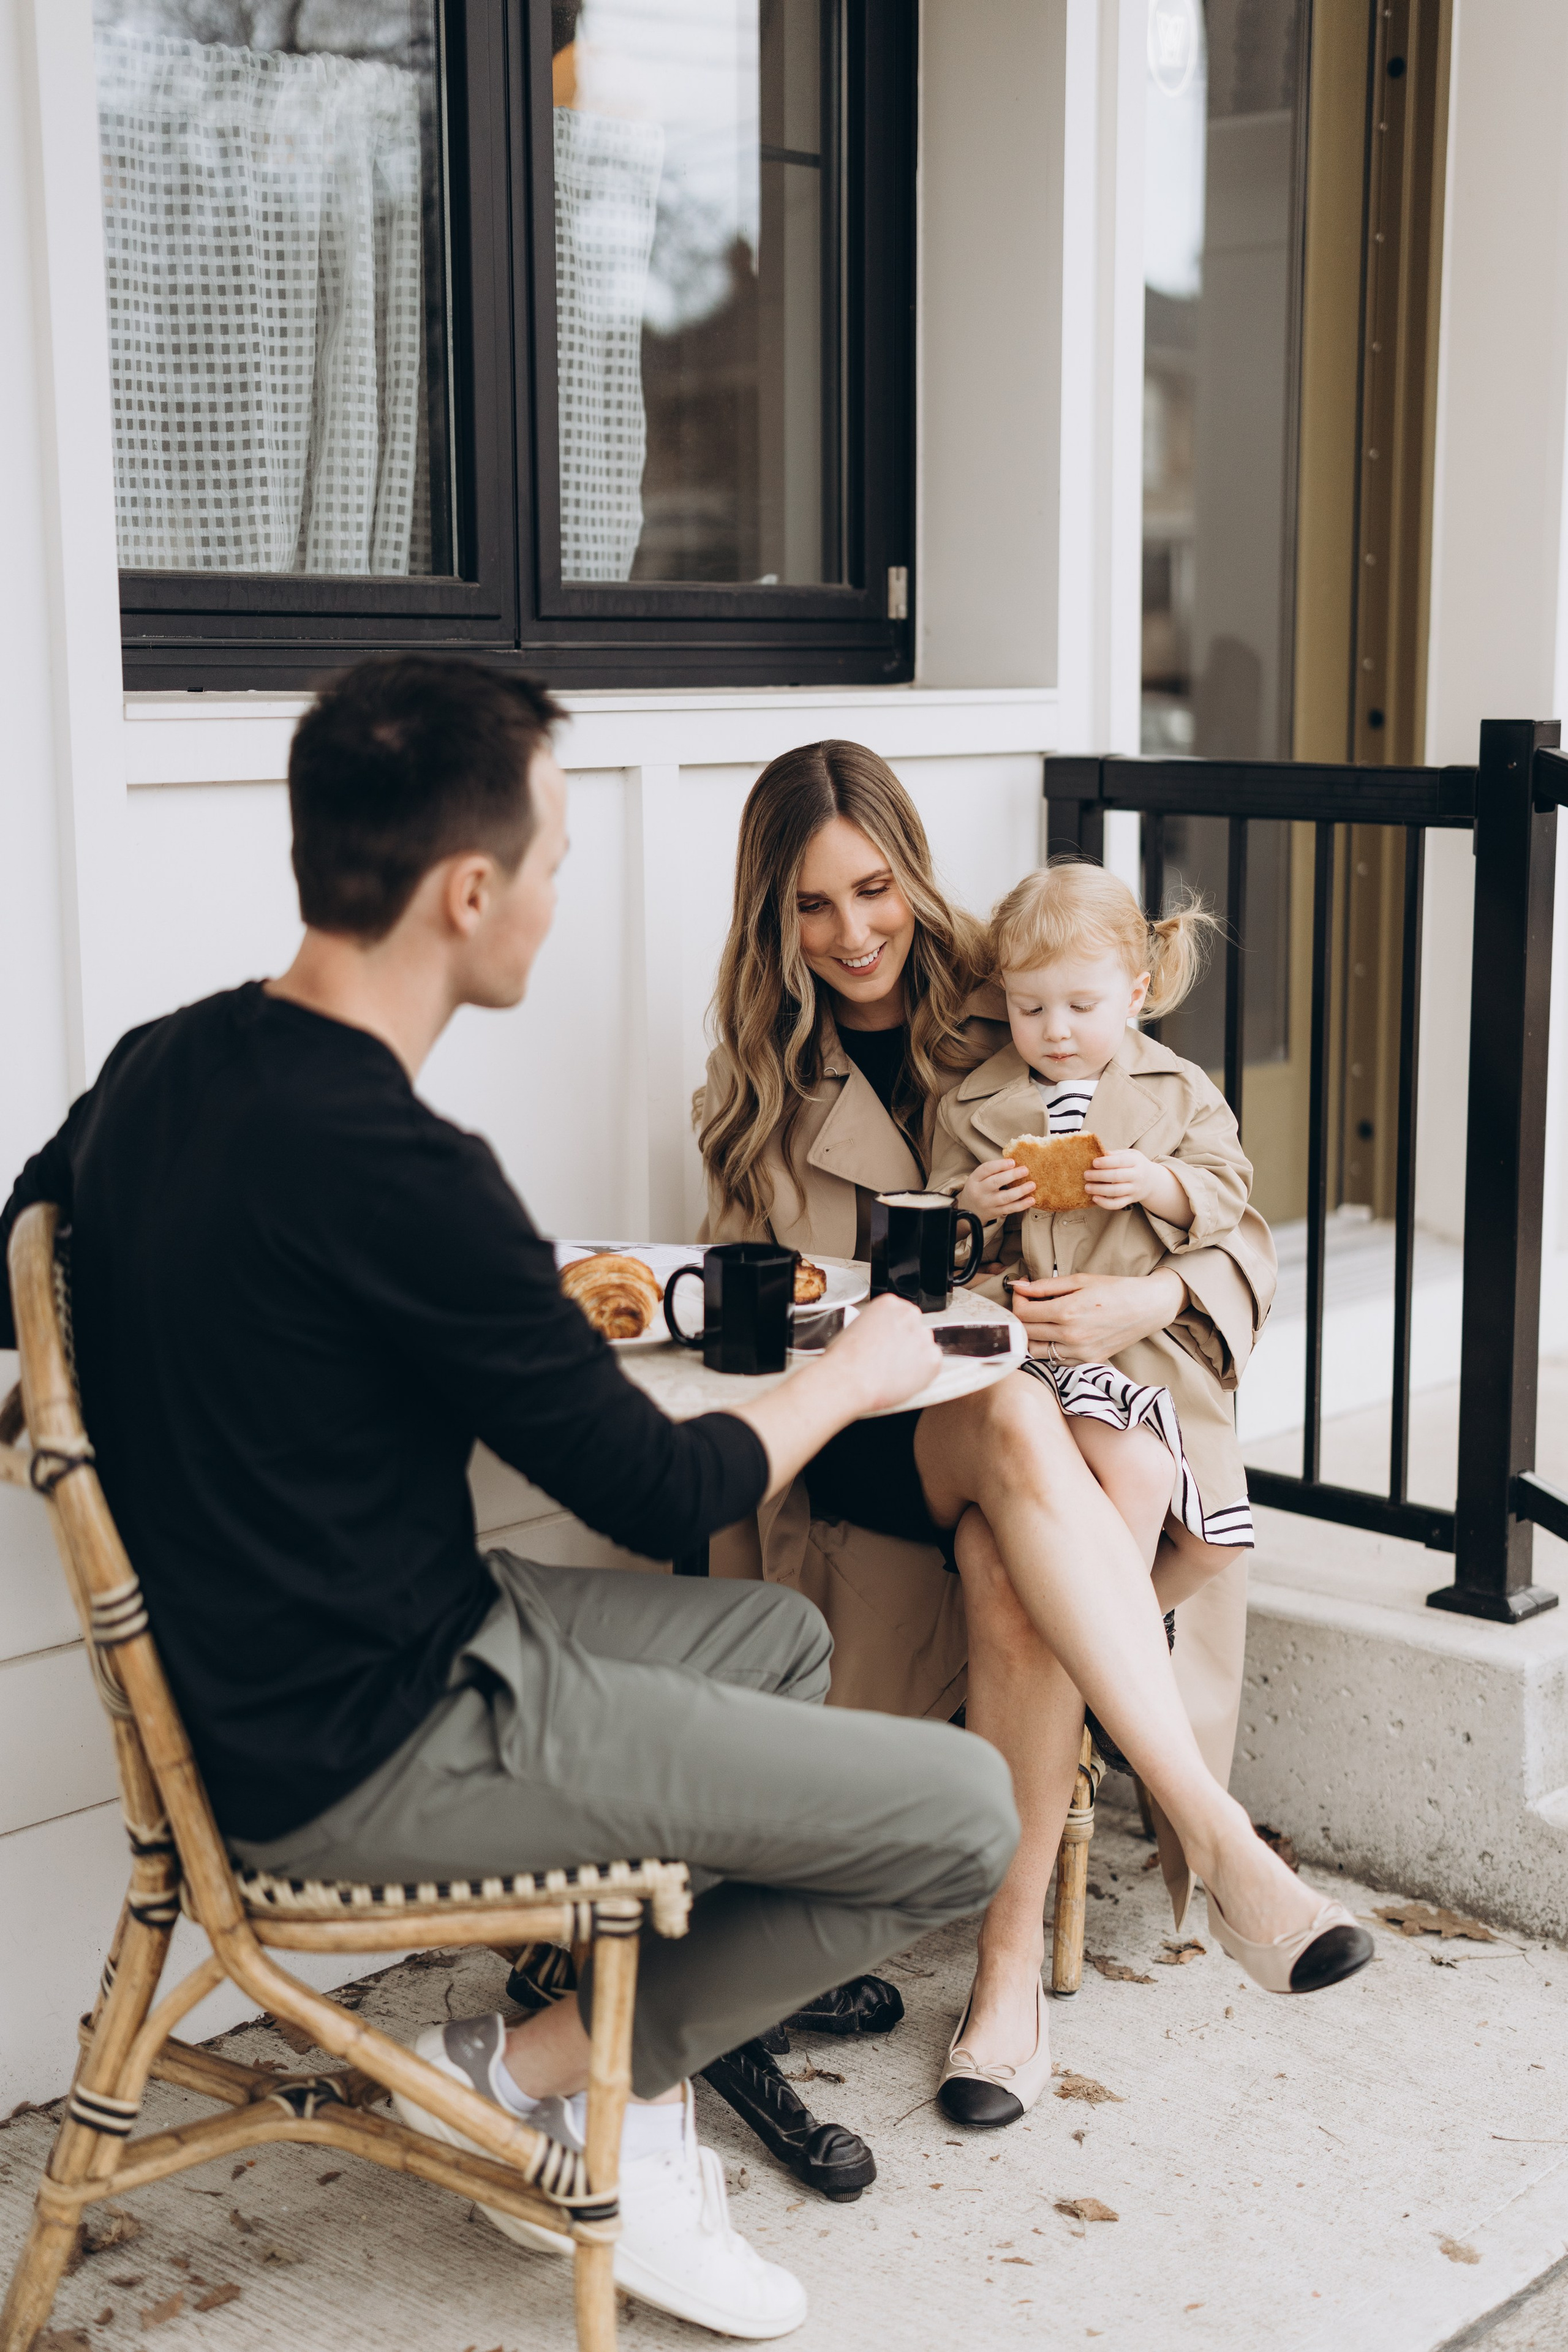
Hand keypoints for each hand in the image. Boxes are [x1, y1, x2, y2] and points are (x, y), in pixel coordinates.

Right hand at [823, 1293, 942, 1412]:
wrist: (849, 1379)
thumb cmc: (845, 1359)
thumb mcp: (855, 1328)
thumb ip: (876, 1327)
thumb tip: (883, 1336)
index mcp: (890, 1304)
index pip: (901, 1314)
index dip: (894, 1331)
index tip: (889, 1341)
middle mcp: (910, 1315)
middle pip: (914, 1329)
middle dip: (906, 1343)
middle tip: (890, 1359)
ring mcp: (923, 1336)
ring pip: (924, 1348)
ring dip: (914, 1358)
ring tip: (893, 1372)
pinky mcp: (933, 1359)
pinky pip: (932, 1366)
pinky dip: (922, 1374)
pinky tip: (902, 1378)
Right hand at [957, 1157, 1037, 1220]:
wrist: (969, 1210)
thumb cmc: (979, 1188)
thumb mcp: (979, 1178)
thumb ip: (993, 1170)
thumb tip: (1014, 1161)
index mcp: (975, 1179)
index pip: (986, 1169)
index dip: (999, 1165)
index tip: (1013, 1161)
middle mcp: (979, 1191)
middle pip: (995, 1182)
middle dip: (1012, 1175)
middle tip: (1026, 1170)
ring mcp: (987, 1203)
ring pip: (1005, 1197)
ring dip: (1020, 1191)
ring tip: (1032, 1185)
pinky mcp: (995, 1212)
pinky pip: (1009, 1209)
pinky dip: (1021, 1205)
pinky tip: (1031, 1200)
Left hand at [1010, 1270, 1187, 1364]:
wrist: (1147, 1308)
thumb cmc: (1115, 1289)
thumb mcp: (1079, 1281)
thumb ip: (1045, 1286)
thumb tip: (1018, 1286)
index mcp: (1067, 1312)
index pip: (1023, 1314)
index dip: (1017, 1301)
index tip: (1023, 1292)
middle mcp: (1071, 1336)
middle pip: (1026, 1332)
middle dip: (1021, 1316)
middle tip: (1029, 1303)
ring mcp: (1079, 1352)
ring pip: (1036, 1350)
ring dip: (1031, 1335)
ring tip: (1040, 1319)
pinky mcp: (1087, 1361)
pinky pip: (1055, 1359)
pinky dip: (1048, 1347)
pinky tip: (1055, 1333)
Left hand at [1082, 1148, 1158, 1209]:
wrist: (1152, 1181)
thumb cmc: (1136, 1164)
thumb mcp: (1131, 1154)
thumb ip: (1116, 1154)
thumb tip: (1101, 1153)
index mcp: (1136, 1161)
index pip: (1120, 1161)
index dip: (1106, 1162)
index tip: (1094, 1162)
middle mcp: (1137, 1176)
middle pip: (1117, 1176)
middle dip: (1099, 1176)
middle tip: (1086, 1174)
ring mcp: (1134, 1189)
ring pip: (1116, 1191)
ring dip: (1099, 1190)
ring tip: (1087, 1187)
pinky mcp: (1131, 1200)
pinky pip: (1117, 1204)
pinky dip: (1105, 1203)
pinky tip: (1095, 1198)